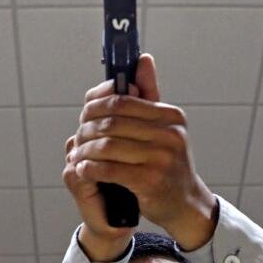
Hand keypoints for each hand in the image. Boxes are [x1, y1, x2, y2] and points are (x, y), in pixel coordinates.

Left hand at [65, 54, 217, 251]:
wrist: (185, 203)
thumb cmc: (167, 164)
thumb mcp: (164, 127)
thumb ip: (149, 94)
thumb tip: (142, 59)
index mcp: (171, 116)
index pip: (122, 100)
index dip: (96, 105)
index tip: (84, 115)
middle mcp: (169, 134)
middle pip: (112, 122)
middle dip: (87, 130)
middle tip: (78, 138)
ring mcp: (161, 158)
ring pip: (108, 145)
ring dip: (86, 151)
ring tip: (77, 155)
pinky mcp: (150, 181)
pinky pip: (109, 169)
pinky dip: (91, 168)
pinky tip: (84, 170)